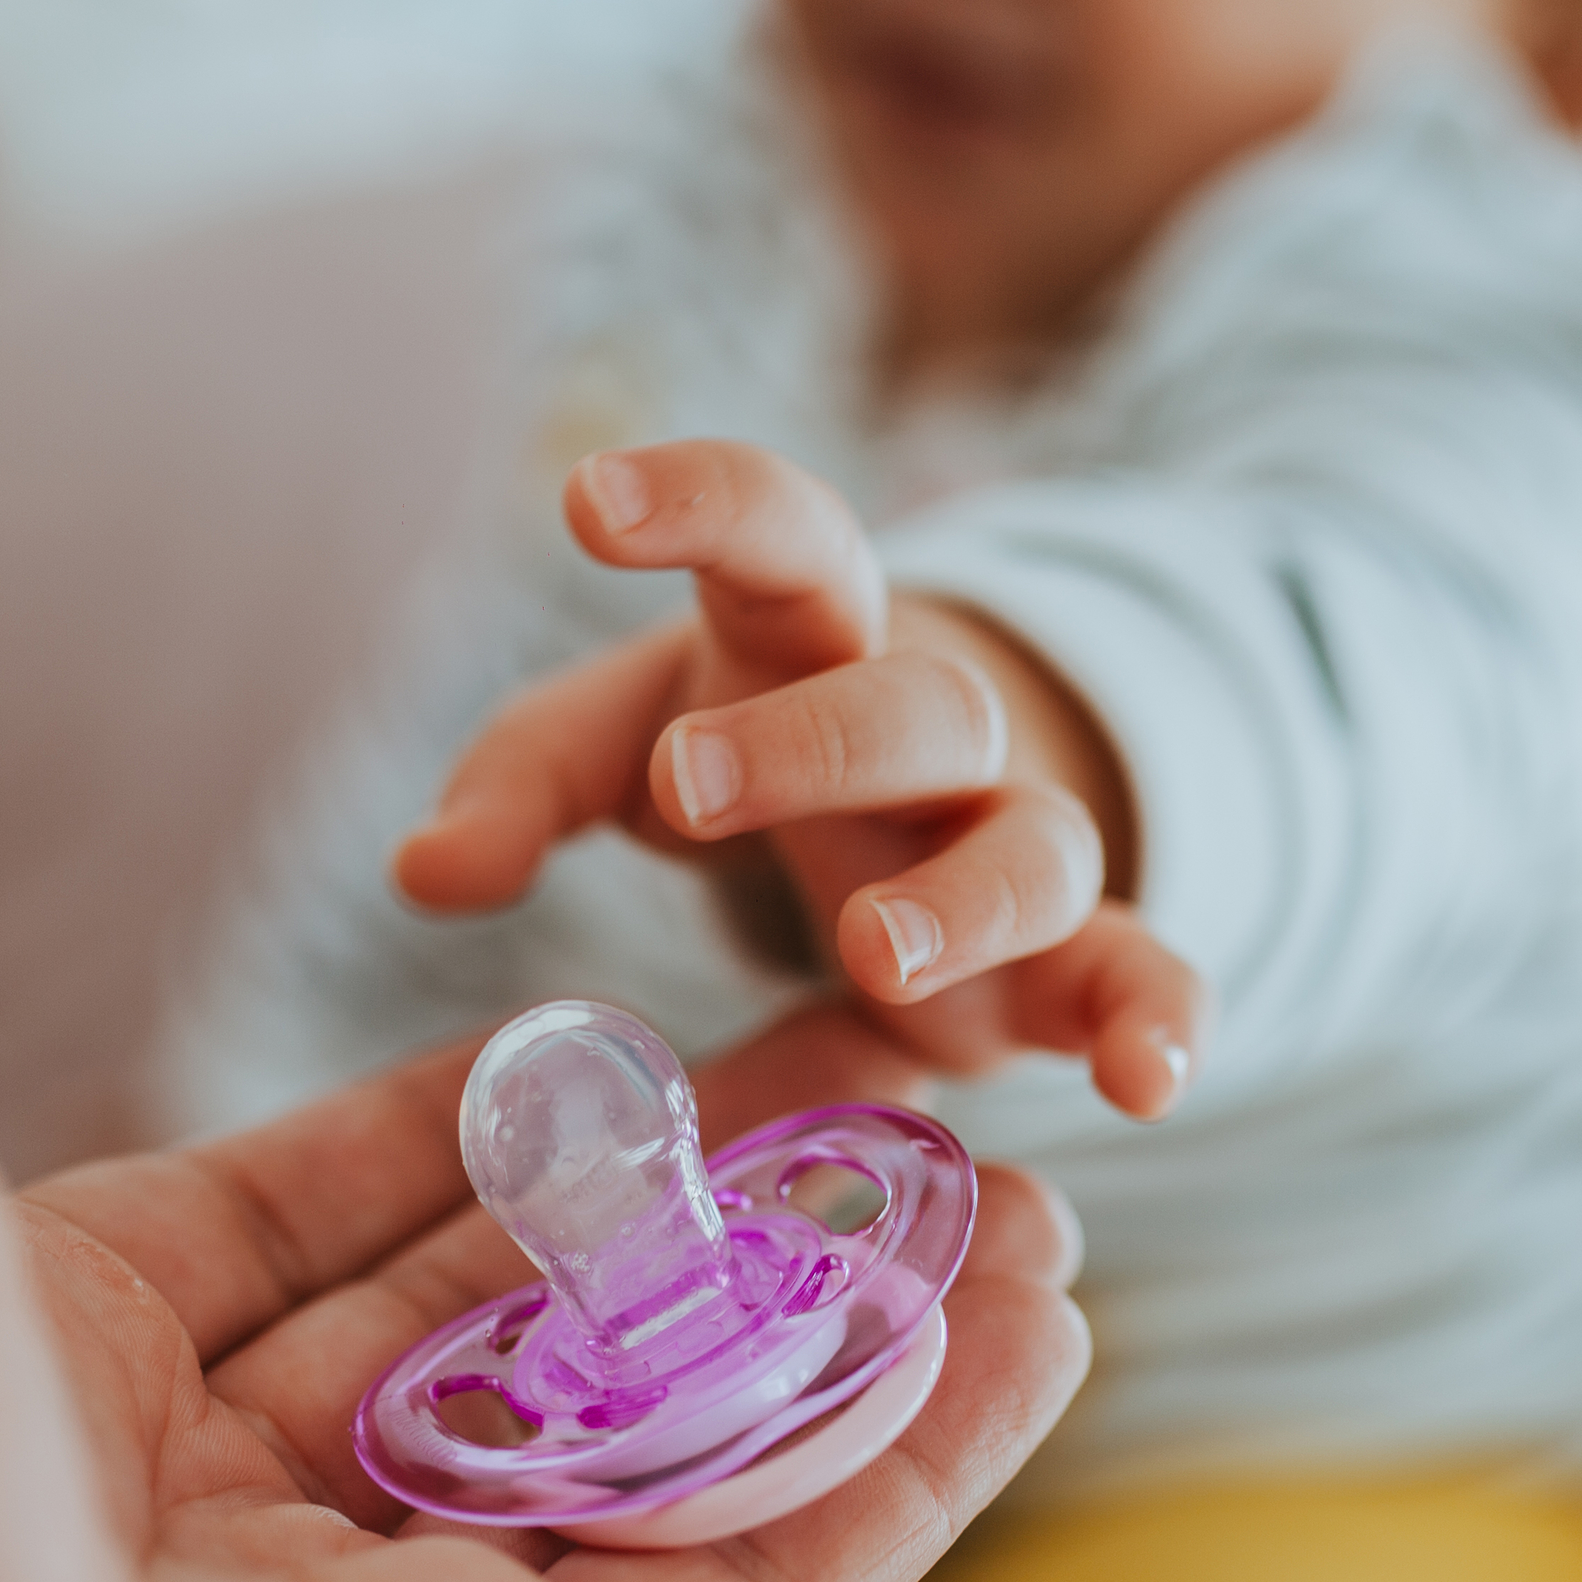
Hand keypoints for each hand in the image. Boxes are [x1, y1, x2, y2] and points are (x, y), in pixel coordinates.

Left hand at [394, 437, 1206, 1118]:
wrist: (919, 806)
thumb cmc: (742, 745)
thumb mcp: (619, 742)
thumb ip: (523, 783)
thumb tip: (422, 873)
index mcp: (806, 632)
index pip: (779, 529)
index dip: (700, 499)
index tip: (586, 504)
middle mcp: (928, 723)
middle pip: (910, 700)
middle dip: (812, 736)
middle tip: (687, 785)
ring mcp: (1013, 839)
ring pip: (1030, 843)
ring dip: (964, 896)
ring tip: (873, 952)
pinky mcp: (1067, 960)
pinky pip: (1141, 971)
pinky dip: (1159, 1020)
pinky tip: (1149, 1082)